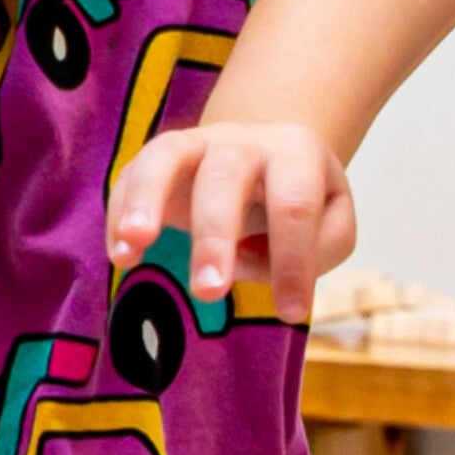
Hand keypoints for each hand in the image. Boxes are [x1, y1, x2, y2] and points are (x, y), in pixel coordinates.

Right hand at [105, 117, 358, 326]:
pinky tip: (121, 255)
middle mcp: (244, 141)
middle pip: (225, 180)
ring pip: (166, 158)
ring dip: (146, 202)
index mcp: (296, 153)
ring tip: (134, 245)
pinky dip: (120, 212)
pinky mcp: (159, 155)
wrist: (268, 147)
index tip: (291, 313)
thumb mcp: (333, 221)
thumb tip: (244, 261)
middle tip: (209, 292)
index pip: (296, 207)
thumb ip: (315, 246)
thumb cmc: (300, 198)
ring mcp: (196, 142)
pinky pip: (133, 173)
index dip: (293, 261)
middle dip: (214, 238)